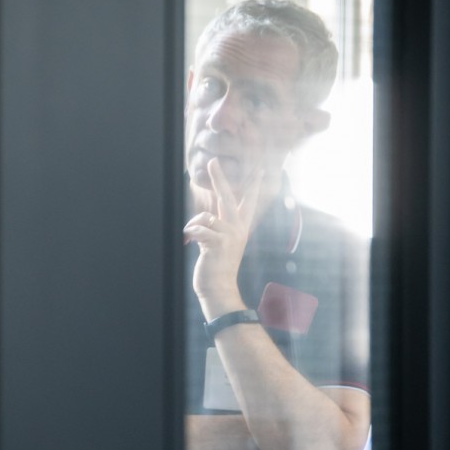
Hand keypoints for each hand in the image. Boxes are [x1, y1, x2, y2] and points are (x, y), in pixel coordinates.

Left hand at [183, 159, 262, 317]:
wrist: (218, 288)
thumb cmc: (216, 266)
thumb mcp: (219, 243)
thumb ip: (217, 228)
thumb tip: (205, 217)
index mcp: (240, 228)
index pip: (249, 202)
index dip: (254, 185)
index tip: (262, 170)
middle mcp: (237, 229)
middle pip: (228, 197)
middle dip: (220, 178)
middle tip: (213, 161)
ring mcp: (229, 235)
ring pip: (204, 216)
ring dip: (191, 227)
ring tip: (190, 240)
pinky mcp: (219, 243)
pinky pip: (197, 229)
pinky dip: (188, 235)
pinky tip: (187, 243)